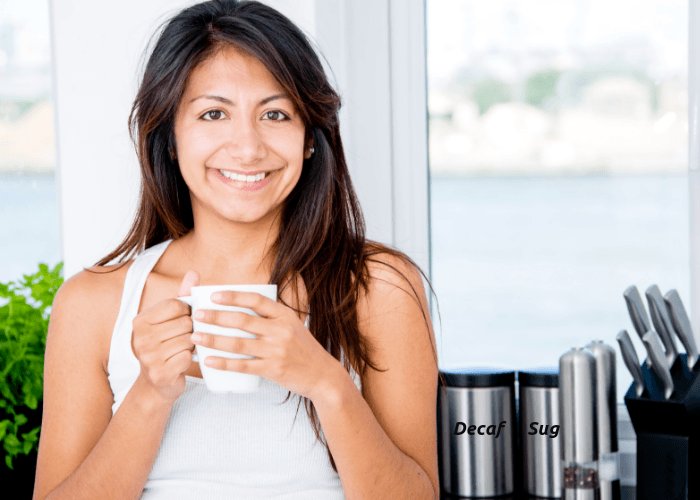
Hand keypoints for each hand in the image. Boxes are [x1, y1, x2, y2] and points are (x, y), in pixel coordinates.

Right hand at [132, 270, 199, 403]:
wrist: (158, 383)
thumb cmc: (168, 345)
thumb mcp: (171, 319)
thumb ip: (182, 295)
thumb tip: (194, 272)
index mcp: (141, 320)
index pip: (176, 304)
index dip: (189, 311)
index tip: (186, 319)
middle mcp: (140, 337)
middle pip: (185, 322)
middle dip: (192, 330)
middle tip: (186, 338)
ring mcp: (148, 357)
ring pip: (188, 340)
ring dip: (193, 345)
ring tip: (185, 348)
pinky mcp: (159, 373)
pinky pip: (188, 357)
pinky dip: (191, 359)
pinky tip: (183, 361)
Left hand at [191, 291, 339, 400]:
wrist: (323, 375)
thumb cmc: (303, 349)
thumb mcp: (292, 326)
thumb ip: (271, 317)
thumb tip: (241, 308)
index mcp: (284, 315)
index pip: (256, 300)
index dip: (233, 296)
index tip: (214, 295)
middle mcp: (280, 330)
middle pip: (243, 320)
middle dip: (216, 316)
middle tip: (197, 315)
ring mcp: (277, 350)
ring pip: (239, 343)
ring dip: (214, 339)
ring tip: (196, 337)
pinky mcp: (273, 369)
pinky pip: (243, 365)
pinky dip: (224, 363)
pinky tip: (209, 361)